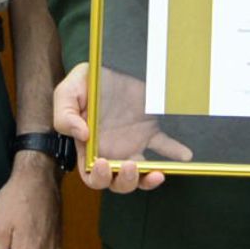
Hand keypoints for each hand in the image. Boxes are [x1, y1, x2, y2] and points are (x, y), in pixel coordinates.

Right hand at [55, 66, 185, 191]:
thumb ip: (65, 115)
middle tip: (131, 165)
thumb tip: (82, 135)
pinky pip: (164, 146)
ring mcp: (132, 144)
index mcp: (89, 147)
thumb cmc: (84, 82)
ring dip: (148, 179)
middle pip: (118, 182)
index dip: (98, 177)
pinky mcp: (149, 131)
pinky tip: (184, 155)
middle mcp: (112, 151)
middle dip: (125, 182)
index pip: (92, 175)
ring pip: (141, 174)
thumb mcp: (67, 92)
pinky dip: (175, 153)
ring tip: (157, 173)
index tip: (104, 163)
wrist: (109, 65)